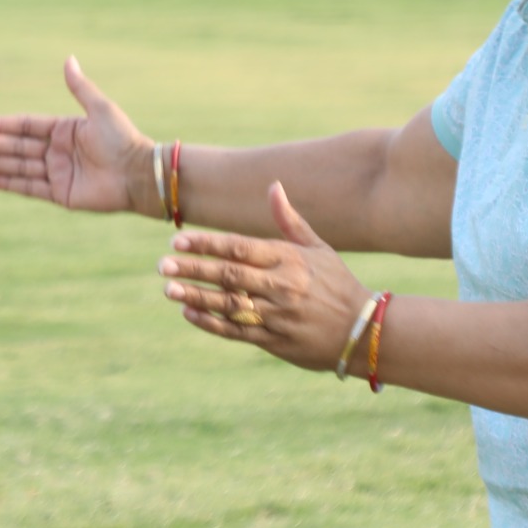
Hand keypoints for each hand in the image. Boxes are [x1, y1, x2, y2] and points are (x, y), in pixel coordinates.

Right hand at [0, 57, 149, 213]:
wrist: (139, 175)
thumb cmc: (123, 140)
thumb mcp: (100, 109)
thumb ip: (79, 87)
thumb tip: (68, 58)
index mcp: (64, 130)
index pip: (25, 125)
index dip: (0, 125)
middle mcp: (58, 151)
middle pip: (16, 146)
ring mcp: (58, 173)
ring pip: (18, 165)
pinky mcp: (60, 194)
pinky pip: (28, 187)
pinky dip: (7, 182)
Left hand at [160, 182, 369, 372]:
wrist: (364, 332)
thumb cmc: (337, 284)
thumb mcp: (319, 248)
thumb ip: (289, 221)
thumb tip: (273, 186)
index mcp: (289, 260)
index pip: (240, 248)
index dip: (207, 244)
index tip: (178, 241)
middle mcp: (282, 287)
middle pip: (230, 275)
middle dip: (194, 269)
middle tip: (163, 264)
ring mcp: (278, 316)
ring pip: (230, 305)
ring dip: (196, 296)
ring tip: (168, 289)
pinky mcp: (275, 342)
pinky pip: (237, 332)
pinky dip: (211, 323)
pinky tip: (189, 312)